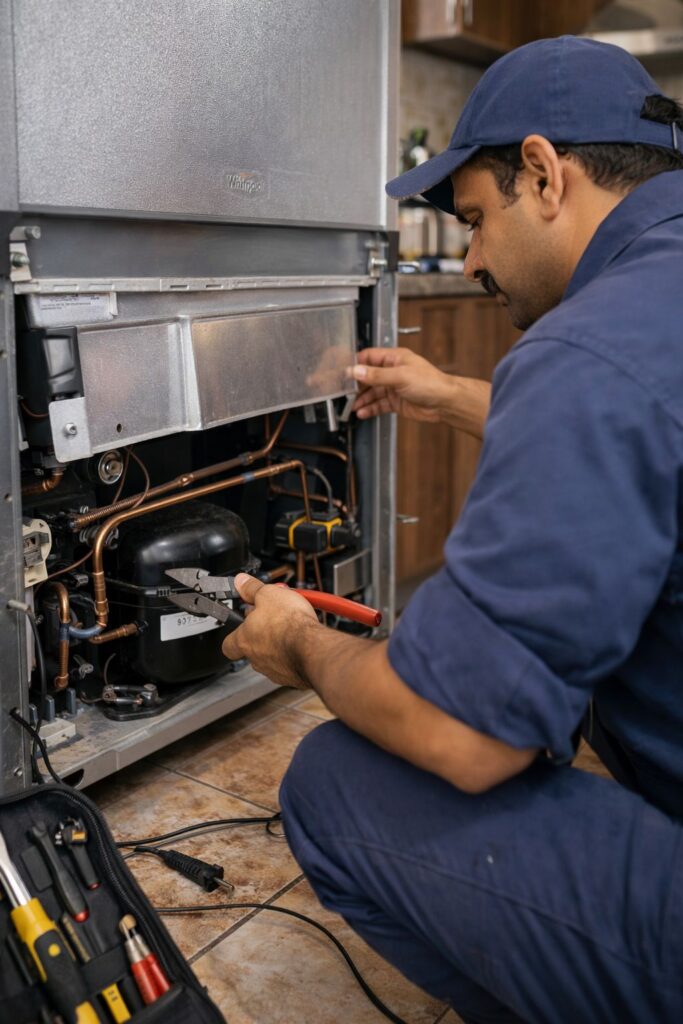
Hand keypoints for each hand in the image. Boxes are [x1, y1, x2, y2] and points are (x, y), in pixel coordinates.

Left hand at [222, 573, 319, 688]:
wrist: (313, 647)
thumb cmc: (289, 624)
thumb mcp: (268, 594)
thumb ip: (252, 589)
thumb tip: (241, 582)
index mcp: (244, 639)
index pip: (227, 644)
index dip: (234, 633)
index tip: (242, 622)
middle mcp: (256, 658)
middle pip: (252, 647)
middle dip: (262, 633)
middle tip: (273, 618)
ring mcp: (273, 669)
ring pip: (271, 657)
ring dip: (278, 644)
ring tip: (290, 627)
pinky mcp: (291, 676)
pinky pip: (289, 664)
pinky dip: (293, 653)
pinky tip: (302, 640)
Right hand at [349, 347, 451, 422]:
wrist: (445, 403)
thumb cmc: (430, 383)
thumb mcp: (400, 376)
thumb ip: (376, 375)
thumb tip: (356, 371)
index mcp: (394, 358)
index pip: (369, 357)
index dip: (355, 364)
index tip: (342, 372)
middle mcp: (392, 371)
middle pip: (368, 376)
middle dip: (356, 385)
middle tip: (342, 392)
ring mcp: (394, 387)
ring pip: (372, 392)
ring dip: (361, 399)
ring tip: (351, 406)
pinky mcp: (396, 402)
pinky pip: (378, 404)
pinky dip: (370, 408)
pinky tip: (362, 412)